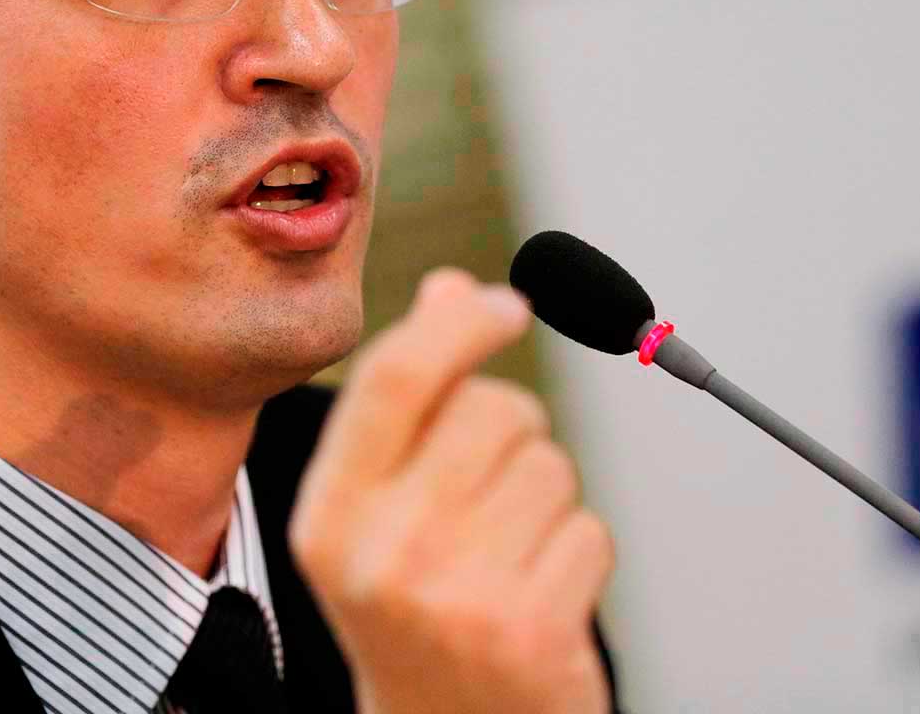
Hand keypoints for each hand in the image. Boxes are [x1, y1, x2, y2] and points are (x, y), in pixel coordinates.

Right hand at [289, 269, 613, 713]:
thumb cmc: (414, 610)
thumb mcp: (379, 514)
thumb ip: (406, 404)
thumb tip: (452, 288)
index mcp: (329, 514)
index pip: (397, 376)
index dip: (461, 322)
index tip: (505, 304)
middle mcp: (383, 553)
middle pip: (493, 409)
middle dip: (515, 432)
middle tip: (492, 496)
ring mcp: (457, 595)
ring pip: (551, 466)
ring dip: (548, 500)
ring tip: (509, 556)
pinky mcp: (530, 631)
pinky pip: (590, 530)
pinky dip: (578, 556)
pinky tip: (538, 599)